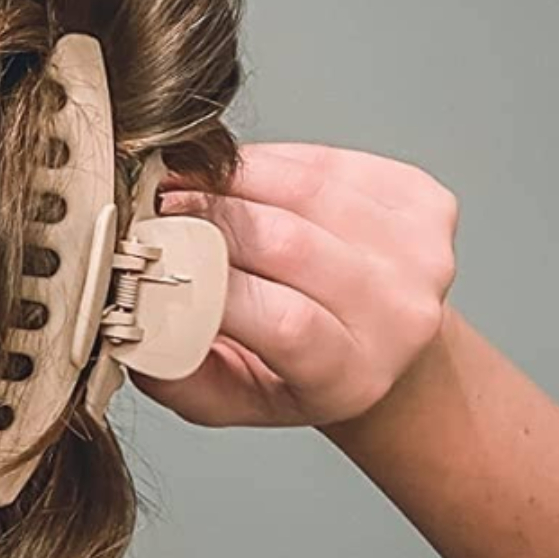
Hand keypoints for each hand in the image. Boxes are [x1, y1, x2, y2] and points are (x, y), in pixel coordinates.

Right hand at [133, 142, 454, 427]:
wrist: (382, 336)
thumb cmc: (296, 367)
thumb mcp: (229, 396)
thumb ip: (176, 372)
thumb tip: (131, 318)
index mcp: (355, 377)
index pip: (281, 320)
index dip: (208, 276)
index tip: (154, 252)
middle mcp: (404, 318)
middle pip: (290, 245)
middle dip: (208, 215)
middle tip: (157, 208)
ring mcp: (423, 255)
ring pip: (306, 189)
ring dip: (231, 177)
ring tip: (187, 184)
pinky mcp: (427, 202)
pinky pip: (327, 162)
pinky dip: (271, 162)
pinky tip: (247, 180)